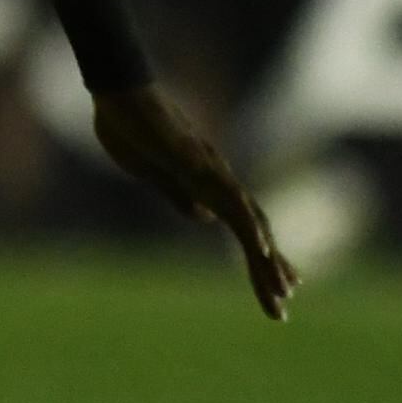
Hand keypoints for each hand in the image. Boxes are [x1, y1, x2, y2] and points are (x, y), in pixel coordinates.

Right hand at [89, 81, 297, 320]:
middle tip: (283, 309)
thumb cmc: (130, 127)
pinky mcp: (200, 165)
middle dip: (269, 272)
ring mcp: (212, 172)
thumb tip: (205, 218)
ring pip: (249, 223)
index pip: (242, 228)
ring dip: (267, 261)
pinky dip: (249, 227)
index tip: (280, 288)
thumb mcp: (153, 172)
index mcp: (206, 185)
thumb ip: (179, 194)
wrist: (118, 93)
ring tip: (282, 293)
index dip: (261, 259)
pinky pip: (230, 202)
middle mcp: (219, 180)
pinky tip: (261, 250)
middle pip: (254, 232)